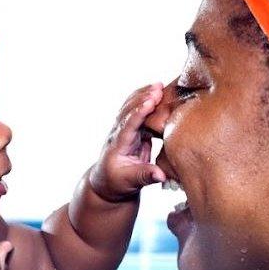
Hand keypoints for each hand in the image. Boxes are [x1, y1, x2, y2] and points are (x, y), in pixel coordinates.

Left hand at [88, 83, 166, 201]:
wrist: (108, 183)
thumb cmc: (116, 183)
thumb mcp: (129, 182)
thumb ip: (145, 176)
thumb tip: (161, 175)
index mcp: (118, 145)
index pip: (127, 125)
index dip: (138, 113)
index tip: (150, 102)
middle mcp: (120, 133)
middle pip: (129, 111)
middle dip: (143, 98)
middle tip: (158, 88)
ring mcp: (125, 130)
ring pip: (133, 108)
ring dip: (144, 96)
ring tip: (158, 85)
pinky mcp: (133, 131)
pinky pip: (140, 113)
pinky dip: (148, 102)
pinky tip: (158, 93)